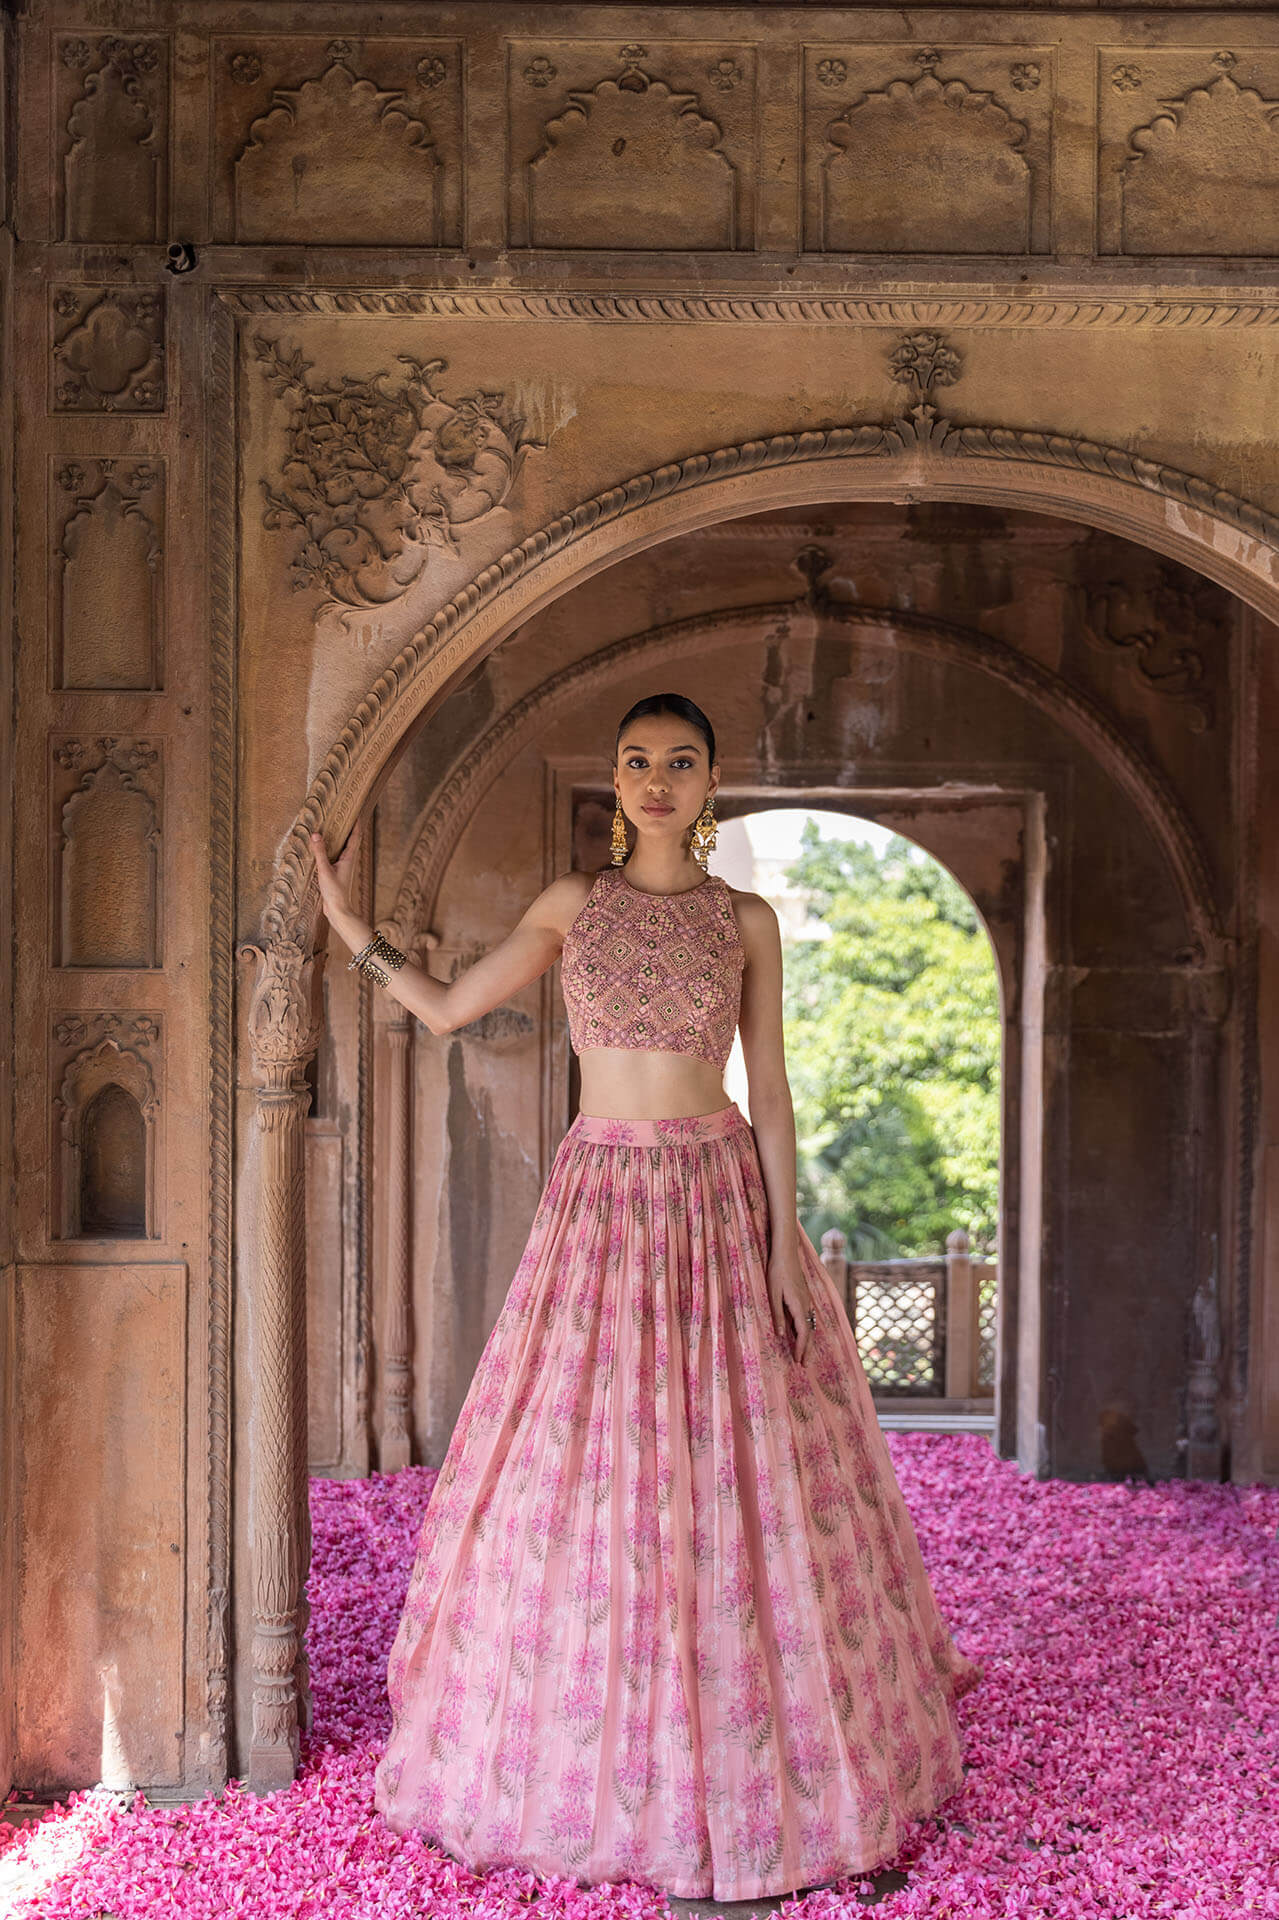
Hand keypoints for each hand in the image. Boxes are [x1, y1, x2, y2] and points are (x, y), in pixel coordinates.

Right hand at [310, 820, 361, 926]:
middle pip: (349, 840)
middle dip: (347, 828)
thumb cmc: (335, 891)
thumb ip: (320, 852)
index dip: (356, 824)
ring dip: (338, 838)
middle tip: (342, 815)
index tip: (356, 811)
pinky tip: (321, 849)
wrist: (338, 910)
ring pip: (341, 848)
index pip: (355, 836)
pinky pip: (333, 856)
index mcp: (349, 858)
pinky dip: (329, 849)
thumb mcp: (325, 870)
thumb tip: (316, 834)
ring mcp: (342, 867)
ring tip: (331, 827)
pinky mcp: (335, 873)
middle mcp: (348, 861)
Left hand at [766, 1243, 816, 1365]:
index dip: (801, 1348)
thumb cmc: (777, 1271)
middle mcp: (806, 1304)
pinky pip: (808, 1317)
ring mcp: (807, 1299)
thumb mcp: (772, 1293)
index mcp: (798, 1305)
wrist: (786, 1252)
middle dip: (807, 1349)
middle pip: (810, 1331)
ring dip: (807, 1340)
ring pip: (810, 1324)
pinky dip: (806, 1329)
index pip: (803, 1332)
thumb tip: (779, 1334)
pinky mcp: (804, 1295)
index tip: (798, 1361)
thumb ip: (777, 1314)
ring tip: (803, 1353)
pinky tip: (800, 1332)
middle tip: (804, 1365)